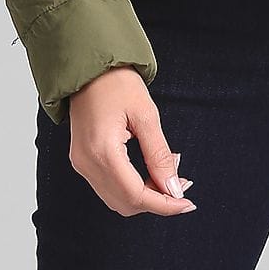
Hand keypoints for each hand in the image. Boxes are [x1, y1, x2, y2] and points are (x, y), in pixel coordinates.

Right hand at [67, 67, 196, 216]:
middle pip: (126, 203)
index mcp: (102, 151)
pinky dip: (131, 186)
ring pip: (117, 199)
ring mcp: (81, 163)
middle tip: (181, 183)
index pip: (135, 195)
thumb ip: (159, 155)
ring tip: (167, 174)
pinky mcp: (82, 159)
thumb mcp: (145, 114)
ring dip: (145, 194)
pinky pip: (109, 186)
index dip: (164, 204)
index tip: (187, 203)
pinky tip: (148, 171)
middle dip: (157, 200)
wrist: (89, 65)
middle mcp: (87, 163)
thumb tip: (173, 188)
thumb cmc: (116, 81)